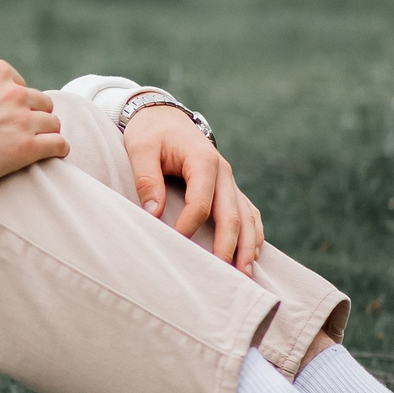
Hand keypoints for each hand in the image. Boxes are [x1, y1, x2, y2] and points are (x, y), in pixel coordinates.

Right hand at [0, 57, 67, 189]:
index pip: (19, 82)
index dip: (11, 99)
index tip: (2, 114)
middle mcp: (13, 93)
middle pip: (40, 102)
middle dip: (31, 114)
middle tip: (16, 130)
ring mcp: (21, 121)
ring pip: (52, 122)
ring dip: (45, 131)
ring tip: (34, 143)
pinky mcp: (25, 150)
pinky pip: (58, 145)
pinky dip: (58, 148)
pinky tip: (50, 153)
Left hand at [122, 103, 262, 273]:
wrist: (164, 118)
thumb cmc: (151, 133)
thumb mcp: (141, 149)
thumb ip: (146, 179)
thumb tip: (153, 213)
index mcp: (203, 160)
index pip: (201, 201)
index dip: (188, 225)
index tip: (176, 242)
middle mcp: (223, 172)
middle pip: (231, 214)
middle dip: (229, 245)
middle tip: (223, 273)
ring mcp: (229, 181)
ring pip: (246, 217)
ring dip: (247, 245)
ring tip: (245, 274)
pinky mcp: (228, 188)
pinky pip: (248, 212)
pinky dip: (252, 233)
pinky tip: (252, 254)